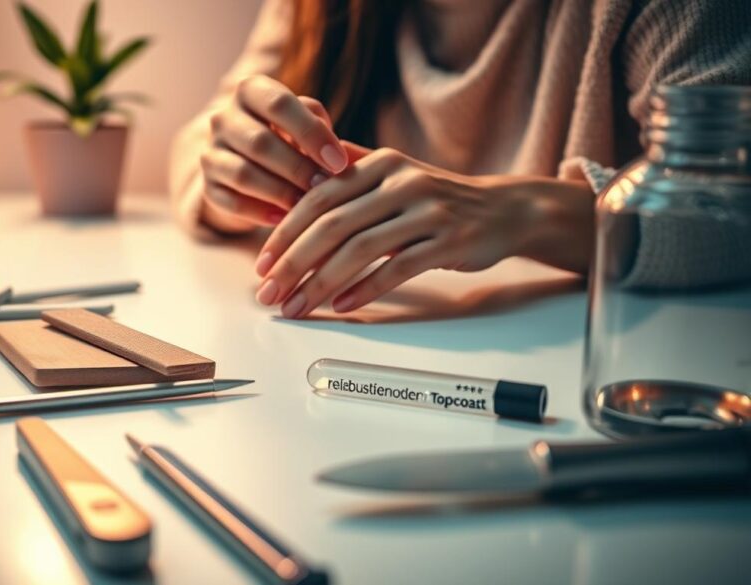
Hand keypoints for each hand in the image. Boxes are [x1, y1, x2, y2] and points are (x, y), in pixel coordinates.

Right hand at [198, 75, 349, 231]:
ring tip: (307, 206)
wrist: (254, 164)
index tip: (339, 161)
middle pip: (260, 142)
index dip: (311, 132)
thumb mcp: (308, 125)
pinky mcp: (208, 186)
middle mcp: (223, 117)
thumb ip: (321, 130)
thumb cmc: (292, 139)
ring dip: (280, 192)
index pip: (278, 104)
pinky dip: (259, 213)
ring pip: (243, 174)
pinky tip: (284, 219)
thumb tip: (340, 156)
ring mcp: (211, 152)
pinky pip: (231, 202)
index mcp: (251, 91)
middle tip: (326, 187)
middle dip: (298, 168)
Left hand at [254, 146, 593, 317]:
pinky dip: (364, 289)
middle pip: (332, 225)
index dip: (284, 233)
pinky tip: (341, 306)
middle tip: (269, 294)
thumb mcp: (392, 178)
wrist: (504, 210)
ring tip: (297, 308)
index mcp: (379, 164)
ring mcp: (426, 211)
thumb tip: (293, 189)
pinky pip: (396, 269)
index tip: (262, 264)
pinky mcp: (447, 241)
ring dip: (320, 284)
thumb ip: (348, 177)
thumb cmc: (437, 200)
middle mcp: (400, 182)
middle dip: (293, 264)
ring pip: (359, 250)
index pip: (317, 198)